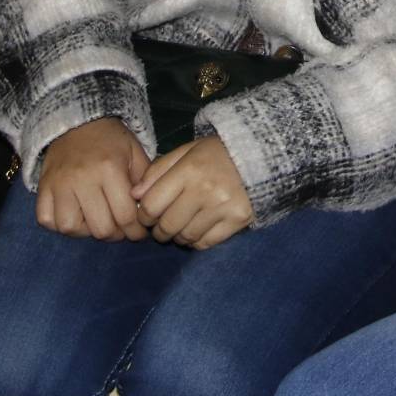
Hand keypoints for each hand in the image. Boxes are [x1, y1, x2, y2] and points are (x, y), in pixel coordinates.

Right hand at [36, 117, 150, 240]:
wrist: (77, 120)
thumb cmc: (111, 140)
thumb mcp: (135, 153)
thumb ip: (145, 182)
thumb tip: (145, 211)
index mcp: (109, 169)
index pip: (125, 216)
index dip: (136, 231)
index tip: (139, 232)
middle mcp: (82, 179)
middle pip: (100, 228)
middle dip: (115, 234)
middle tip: (120, 228)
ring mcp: (59, 184)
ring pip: (70, 228)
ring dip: (86, 231)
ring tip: (95, 221)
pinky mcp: (42, 187)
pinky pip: (46, 219)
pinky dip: (59, 224)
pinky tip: (74, 216)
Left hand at [132, 137, 252, 249]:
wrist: (260, 155)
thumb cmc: (216, 153)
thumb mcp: (186, 152)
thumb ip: (158, 171)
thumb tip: (135, 195)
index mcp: (189, 169)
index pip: (152, 205)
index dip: (144, 214)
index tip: (147, 214)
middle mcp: (205, 190)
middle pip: (167, 225)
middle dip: (159, 230)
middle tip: (161, 226)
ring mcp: (223, 207)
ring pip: (186, 237)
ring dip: (177, 236)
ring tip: (180, 227)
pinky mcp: (238, 220)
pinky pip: (206, 243)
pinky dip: (196, 241)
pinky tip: (197, 229)